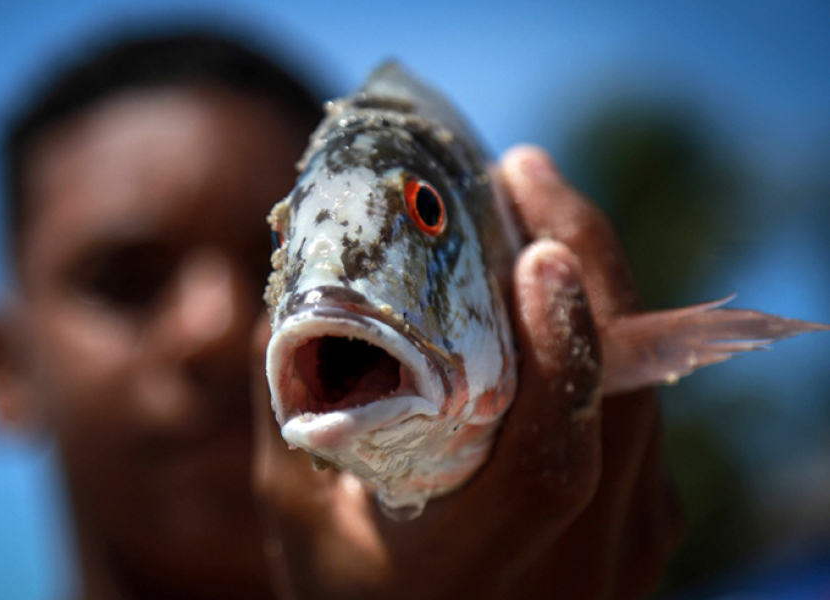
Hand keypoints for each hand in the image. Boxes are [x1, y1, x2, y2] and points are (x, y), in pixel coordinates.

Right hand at [251, 146, 682, 599]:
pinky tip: (558, 286)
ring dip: (600, 285)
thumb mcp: (301, 518)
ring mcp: (629, 549)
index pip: (547, 464)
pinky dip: (607, 332)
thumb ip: (294, 411)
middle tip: (523, 173)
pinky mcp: (650, 524)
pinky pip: (642, 407)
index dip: (556, 355)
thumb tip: (287, 288)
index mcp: (474, 568)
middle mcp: (574, 567)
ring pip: (643, 391)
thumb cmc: (353, 594)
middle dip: (584, 265)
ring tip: (536, 207)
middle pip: (617, 402)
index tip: (538, 255)